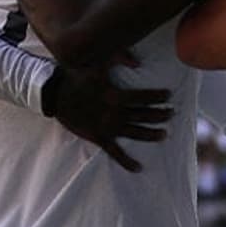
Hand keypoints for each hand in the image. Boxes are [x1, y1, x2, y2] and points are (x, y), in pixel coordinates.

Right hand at [51, 62, 171, 171]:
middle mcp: (114, 113)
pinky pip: (115, 152)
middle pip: (144, 115)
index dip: (159, 97)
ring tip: (165, 134)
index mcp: (116, 95)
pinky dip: (127, 162)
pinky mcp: (98, 138)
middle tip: (172, 113)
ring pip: (135, 133)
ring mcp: (106, 127)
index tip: (169, 96)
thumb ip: (120, 58)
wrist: (54, 94)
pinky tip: (139, 168)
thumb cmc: (77, 77)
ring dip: (151, 135)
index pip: (144, 97)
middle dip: (160, 114)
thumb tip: (139, 63)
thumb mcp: (98, 63)